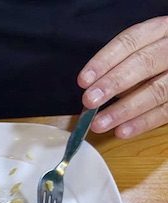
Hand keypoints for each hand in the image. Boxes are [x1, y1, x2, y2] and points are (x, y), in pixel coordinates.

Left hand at [80, 17, 167, 137]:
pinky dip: (143, 123)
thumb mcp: (141, 53)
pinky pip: (166, 111)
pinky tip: (122, 132)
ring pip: (157, 90)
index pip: (130, 41)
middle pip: (144, 62)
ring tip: (100, 124)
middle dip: (114, 83)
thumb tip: (95, 95)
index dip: (104, 61)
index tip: (83, 80)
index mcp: (159, 30)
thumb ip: (121, 69)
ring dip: (125, 109)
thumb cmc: (155, 62)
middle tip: (90, 101)